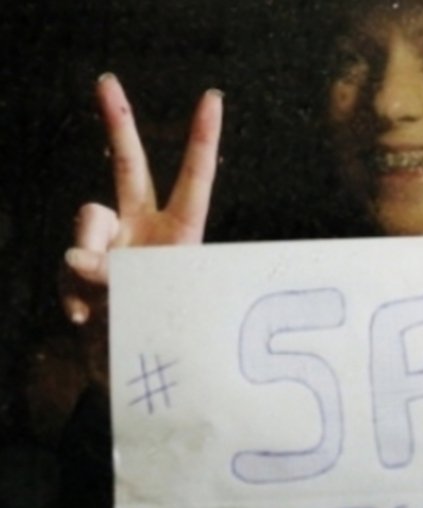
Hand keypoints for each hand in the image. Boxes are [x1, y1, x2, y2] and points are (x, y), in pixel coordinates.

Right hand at [62, 73, 223, 324]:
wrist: (129, 371)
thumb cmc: (161, 334)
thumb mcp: (153, 302)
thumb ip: (117, 275)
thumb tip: (78, 257)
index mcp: (183, 232)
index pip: (195, 178)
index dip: (202, 138)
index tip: (212, 98)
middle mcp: (145, 228)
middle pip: (130, 166)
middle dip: (117, 123)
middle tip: (107, 80)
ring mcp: (110, 243)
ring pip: (87, 220)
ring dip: (93, 255)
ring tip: (107, 294)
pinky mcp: (81, 264)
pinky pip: (67, 262)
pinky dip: (74, 292)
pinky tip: (87, 317)